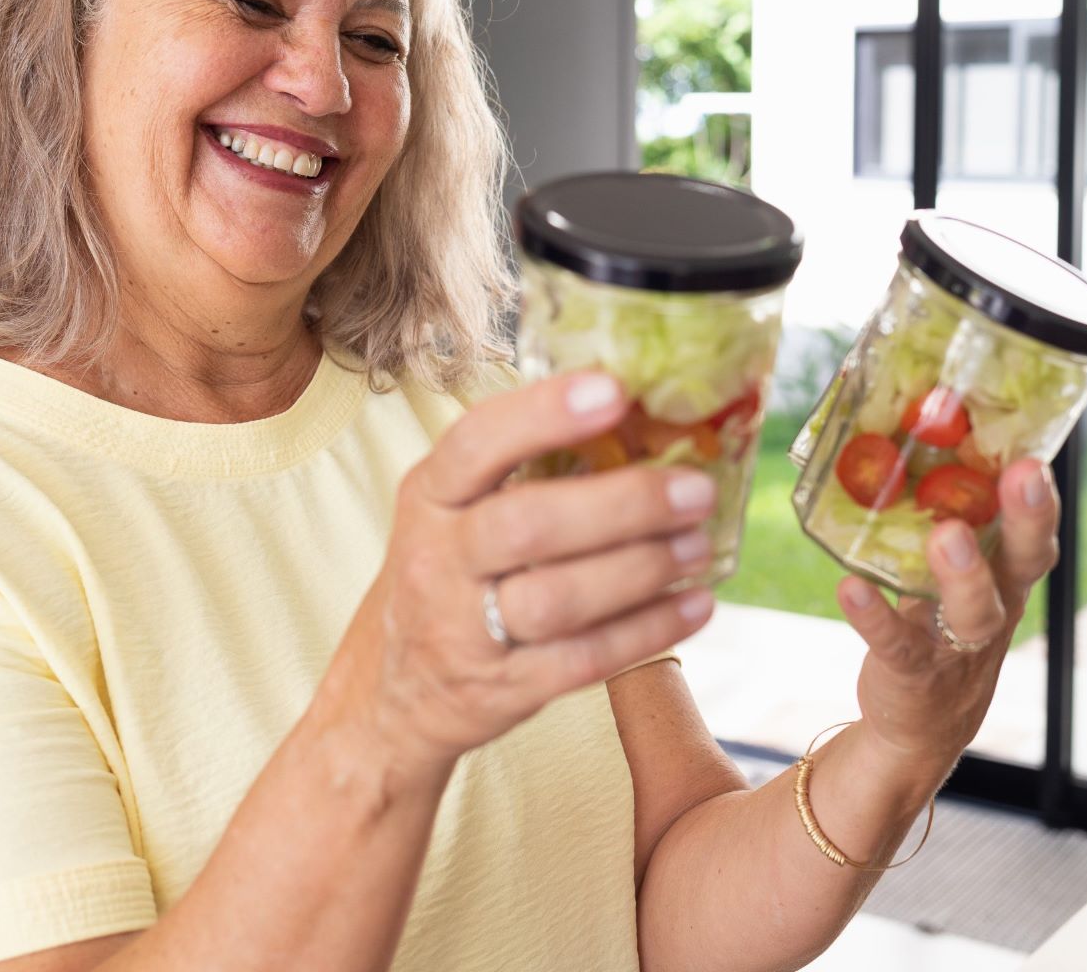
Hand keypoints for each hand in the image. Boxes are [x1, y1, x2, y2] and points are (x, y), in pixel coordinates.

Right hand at [314, 372, 720, 776]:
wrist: (388, 694)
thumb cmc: (445, 578)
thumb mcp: (452, 513)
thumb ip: (522, 471)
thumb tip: (642, 421)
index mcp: (430, 497)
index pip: (477, 444)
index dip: (544, 414)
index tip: (614, 391)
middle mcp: (439, 559)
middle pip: (527, 525)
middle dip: (622, 504)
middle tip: (695, 491)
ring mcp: (466, 630)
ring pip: (558, 599)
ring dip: (641, 569)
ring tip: (698, 545)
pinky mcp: (502, 689)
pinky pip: (583, 659)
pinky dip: (648, 630)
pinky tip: (695, 604)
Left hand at [836, 459, 1060, 775]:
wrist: (919, 722)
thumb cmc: (936, 624)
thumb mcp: (949, 574)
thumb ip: (944, 521)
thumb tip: (910, 436)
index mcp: (1005, 574)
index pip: (1036, 530)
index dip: (1042, 496)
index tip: (1037, 454)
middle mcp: (996, 606)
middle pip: (1024, 561)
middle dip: (1028, 518)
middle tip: (1024, 475)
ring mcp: (958, 644)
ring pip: (974, 610)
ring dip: (964, 573)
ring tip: (947, 535)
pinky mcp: (914, 671)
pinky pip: (898, 644)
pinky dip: (874, 616)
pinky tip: (849, 588)